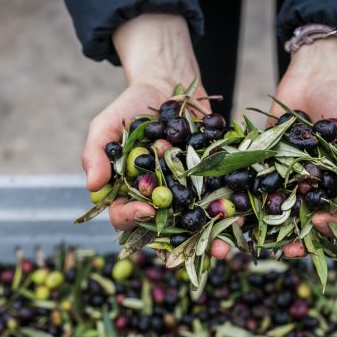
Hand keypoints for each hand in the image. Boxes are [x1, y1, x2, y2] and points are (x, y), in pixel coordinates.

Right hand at [83, 14, 229, 257]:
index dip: (133, 217)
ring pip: (196, 225)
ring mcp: (185, 195)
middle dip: (179, 245)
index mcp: (127, 194)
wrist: (168, 83)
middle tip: (188, 252)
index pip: (123, 216)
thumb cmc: (131, 106)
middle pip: (163, 232)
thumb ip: (96, 153)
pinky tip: (244, 219)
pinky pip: (221, 202)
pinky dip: (233, 213)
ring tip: (225, 249)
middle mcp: (157, 201)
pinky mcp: (210, 183)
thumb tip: (92, 186)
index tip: (147, 209)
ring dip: (212, 240)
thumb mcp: (107, 125)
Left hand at [268, 38, 336, 256]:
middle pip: (311, 227)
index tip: (320, 224)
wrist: (317, 76)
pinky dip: (247, 204)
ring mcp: (291, 182)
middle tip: (288, 250)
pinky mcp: (266, 169)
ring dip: (272, 231)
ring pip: (282, 216)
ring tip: (261, 241)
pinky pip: (256, 191)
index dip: (335, 230)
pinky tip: (238, 215)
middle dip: (300, 242)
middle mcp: (318, 192)